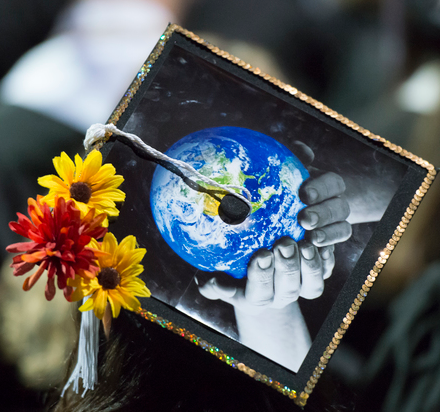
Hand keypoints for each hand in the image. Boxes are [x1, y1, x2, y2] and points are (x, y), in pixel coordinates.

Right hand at [197, 237, 331, 371]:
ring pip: (311, 286)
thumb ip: (212, 283)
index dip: (261, 276)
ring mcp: (299, 287)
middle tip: (284, 243)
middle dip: (287, 266)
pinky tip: (323, 243)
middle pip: (288, 289)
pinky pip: (326, 272)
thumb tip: (212, 284)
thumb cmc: (230, 271)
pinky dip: (327, 260)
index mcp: (254, 298)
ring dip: (310, 265)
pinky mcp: (315, 276)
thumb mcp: (215, 277)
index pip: (258, 294)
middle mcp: (279, 296)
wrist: (257, 269)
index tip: (260, 254)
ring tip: (305, 243)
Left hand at [293, 141, 351, 246]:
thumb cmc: (285, 184)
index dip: (322, 188)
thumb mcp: (289, 169)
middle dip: (323, 214)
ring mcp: (334, 225)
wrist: (283, 209)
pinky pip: (334, 249)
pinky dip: (326, 251)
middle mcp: (335, 204)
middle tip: (304, 219)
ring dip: (328, 234)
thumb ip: (295, 156)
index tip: (304, 194)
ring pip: (342, 230)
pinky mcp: (327, 242)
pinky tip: (311, 251)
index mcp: (327, 184)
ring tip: (310, 239)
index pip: (334, 183)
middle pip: (340, 208)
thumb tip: (303, 151)